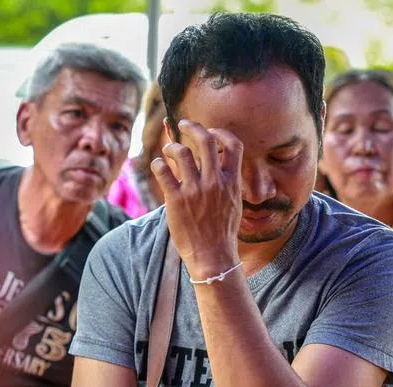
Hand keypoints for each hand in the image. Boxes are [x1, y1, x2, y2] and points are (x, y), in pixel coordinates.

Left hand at [151, 120, 242, 279]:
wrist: (212, 256)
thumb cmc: (222, 232)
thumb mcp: (234, 204)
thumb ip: (228, 183)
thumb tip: (219, 165)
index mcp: (232, 182)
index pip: (233, 145)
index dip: (221, 133)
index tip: (212, 131)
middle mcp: (214, 182)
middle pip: (205, 140)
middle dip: (193, 127)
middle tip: (183, 124)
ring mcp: (195, 190)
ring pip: (182, 152)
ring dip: (172, 146)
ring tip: (168, 150)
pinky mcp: (176, 200)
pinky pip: (163, 171)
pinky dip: (158, 163)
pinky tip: (158, 165)